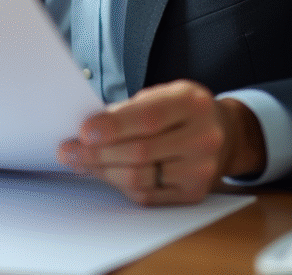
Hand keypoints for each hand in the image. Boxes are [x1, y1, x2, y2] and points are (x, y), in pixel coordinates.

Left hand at [56, 80, 265, 205]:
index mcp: (192, 103)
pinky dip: (119, 184)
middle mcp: (203, 137)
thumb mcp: (161, 95)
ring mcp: (201, 169)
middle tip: (68, 151)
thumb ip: (128, 110)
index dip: (113, 127)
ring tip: (79, 163)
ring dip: (102, 171)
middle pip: (141, 152)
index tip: (82, 131)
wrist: (223, 134)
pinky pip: (147, 196)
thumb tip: (87, 130)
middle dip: (97, 153)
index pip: (148, 117)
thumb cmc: (181, 112)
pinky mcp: (194, 193)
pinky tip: (103, 173)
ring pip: (140, 178)